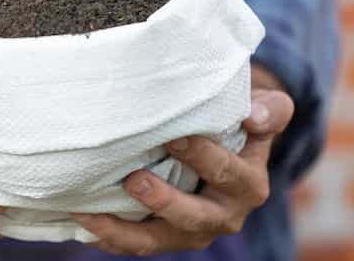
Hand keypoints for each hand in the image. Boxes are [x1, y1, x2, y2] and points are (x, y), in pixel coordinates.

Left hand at [73, 65, 293, 255]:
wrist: (231, 152)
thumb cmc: (240, 125)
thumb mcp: (265, 112)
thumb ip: (270, 110)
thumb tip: (254, 114)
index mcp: (247, 184)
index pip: (225, 171)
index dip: (201, 155)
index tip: (174, 137)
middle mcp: (223, 215)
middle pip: (191, 215)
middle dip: (162, 199)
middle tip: (134, 179)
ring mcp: (192, 231)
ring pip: (156, 240)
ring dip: (122, 230)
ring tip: (90, 214)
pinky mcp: (167, 236)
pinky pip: (137, 243)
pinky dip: (110, 237)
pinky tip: (84, 222)